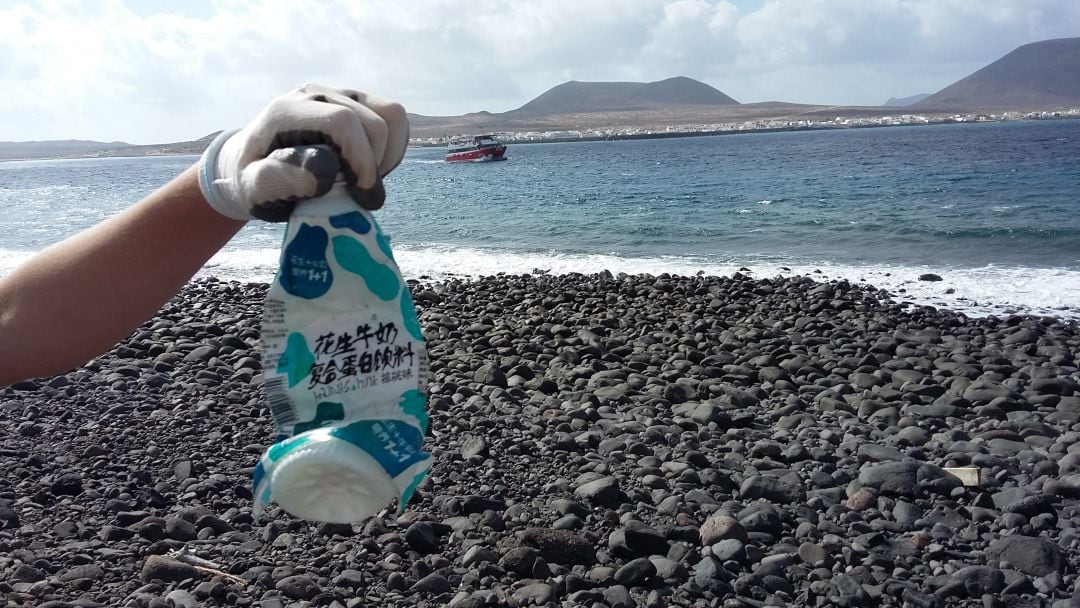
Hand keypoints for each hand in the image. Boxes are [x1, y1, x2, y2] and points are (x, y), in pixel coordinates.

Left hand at [198, 84, 408, 220]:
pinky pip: (394, 118)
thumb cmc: (252, 180)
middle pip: (374, 122)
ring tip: (365, 180)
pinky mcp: (356, 101)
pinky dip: (393, 147)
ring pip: (392, 115)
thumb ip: (277, 180)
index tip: (363, 196)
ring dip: (388, 155)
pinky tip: (370, 167)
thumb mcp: (252, 188)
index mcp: (288, 111)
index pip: (343, 123)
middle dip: (375, 165)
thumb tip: (325, 170)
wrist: (252, 162)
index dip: (362, 161)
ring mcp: (339, 93)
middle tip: (360, 196)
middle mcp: (315, 94)